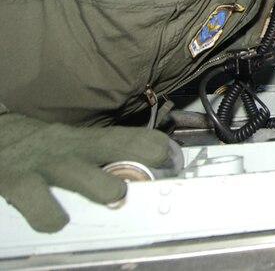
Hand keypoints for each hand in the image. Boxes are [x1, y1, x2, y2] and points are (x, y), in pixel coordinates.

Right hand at [0, 109, 171, 232]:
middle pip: (109, 145)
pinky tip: (54, 221)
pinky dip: (47, 215)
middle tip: (159, 170)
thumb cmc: (36, 148)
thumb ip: (101, 156)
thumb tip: (144, 169)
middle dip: (135, 157)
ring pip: (76, 171)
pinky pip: (34, 200)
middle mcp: (68, 147)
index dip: (154, 146)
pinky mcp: (15, 181)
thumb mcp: (71, 145)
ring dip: (98, 184)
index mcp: (84, 140)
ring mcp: (43, 163)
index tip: (174, 159)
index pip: (127, 136)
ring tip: (113, 195)